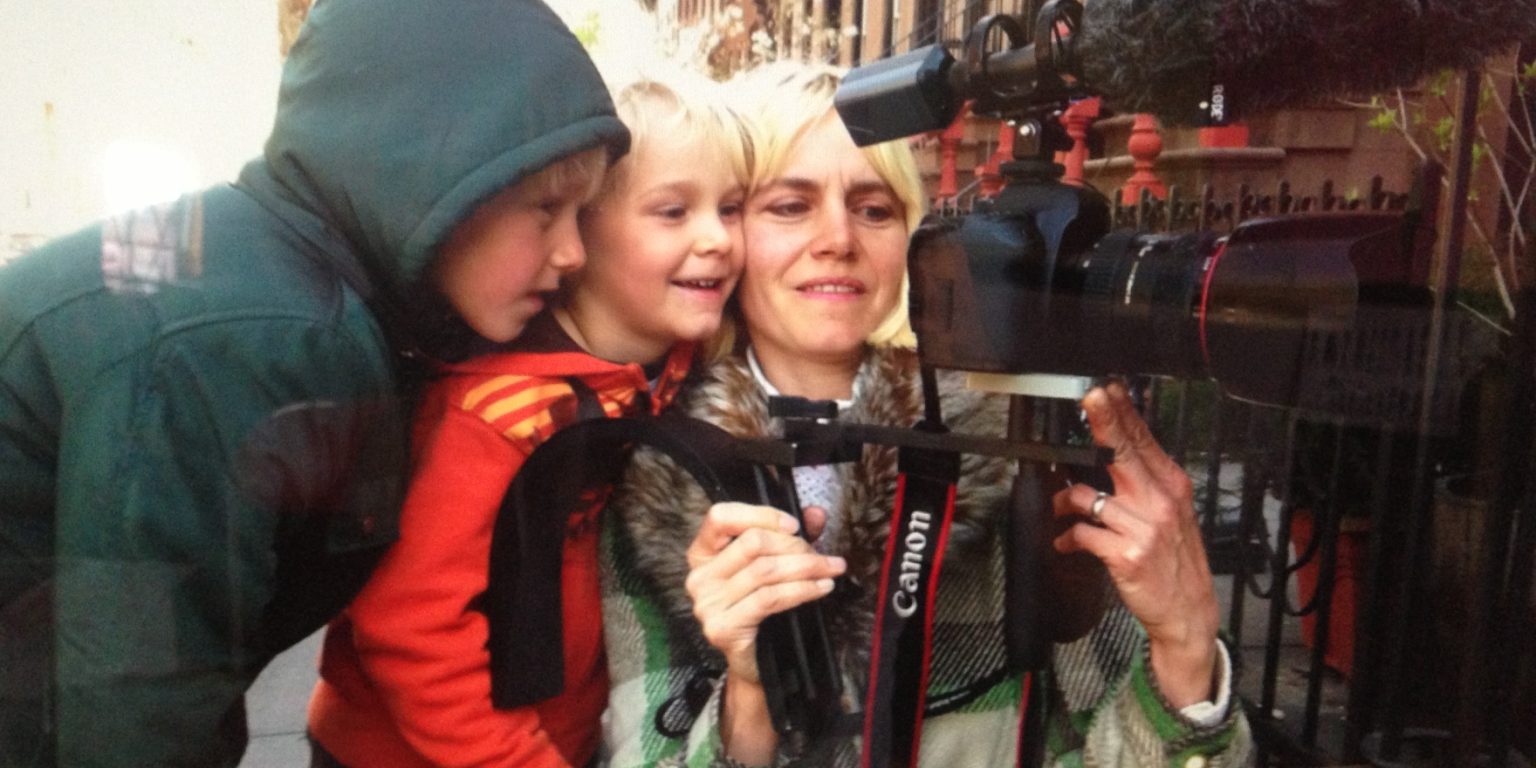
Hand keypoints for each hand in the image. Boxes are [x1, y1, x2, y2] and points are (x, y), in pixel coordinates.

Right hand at [685, 502, 844, 683]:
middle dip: (795, 545)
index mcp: (703, 554)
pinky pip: (769, 598)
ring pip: (765, 570)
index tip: (794, 525)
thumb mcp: (774, 564)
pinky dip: (802, 590)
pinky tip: (821, 588)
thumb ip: (791, 536)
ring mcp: (707, 604)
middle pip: (751, 542)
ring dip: (806, 567)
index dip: (760, 515)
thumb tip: (815, 513)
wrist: (757, 662)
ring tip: (831, 569)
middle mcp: (699, 577)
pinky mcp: (723, 628)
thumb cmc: (762, 610)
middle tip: (822, 556)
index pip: (720, 517)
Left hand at [1052, 382, 1219, 706]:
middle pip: (1122, 451)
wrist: (1188, 612)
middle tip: (1088, 398)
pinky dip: (1067, 538)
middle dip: (1102, 421)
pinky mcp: (1125, 554)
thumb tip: (1118, 451)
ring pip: (1087, 495)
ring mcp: (1143, 527)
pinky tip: (1066, 544)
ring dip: (1064, 502)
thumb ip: (1147, 484)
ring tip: (1059, 510)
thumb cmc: (1176, 562)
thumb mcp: (1171, 515)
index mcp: (1171, 487)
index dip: (1122, 412)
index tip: (1105, 389)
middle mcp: (1159, 501)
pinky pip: (1081, 533)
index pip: (1143, 441)